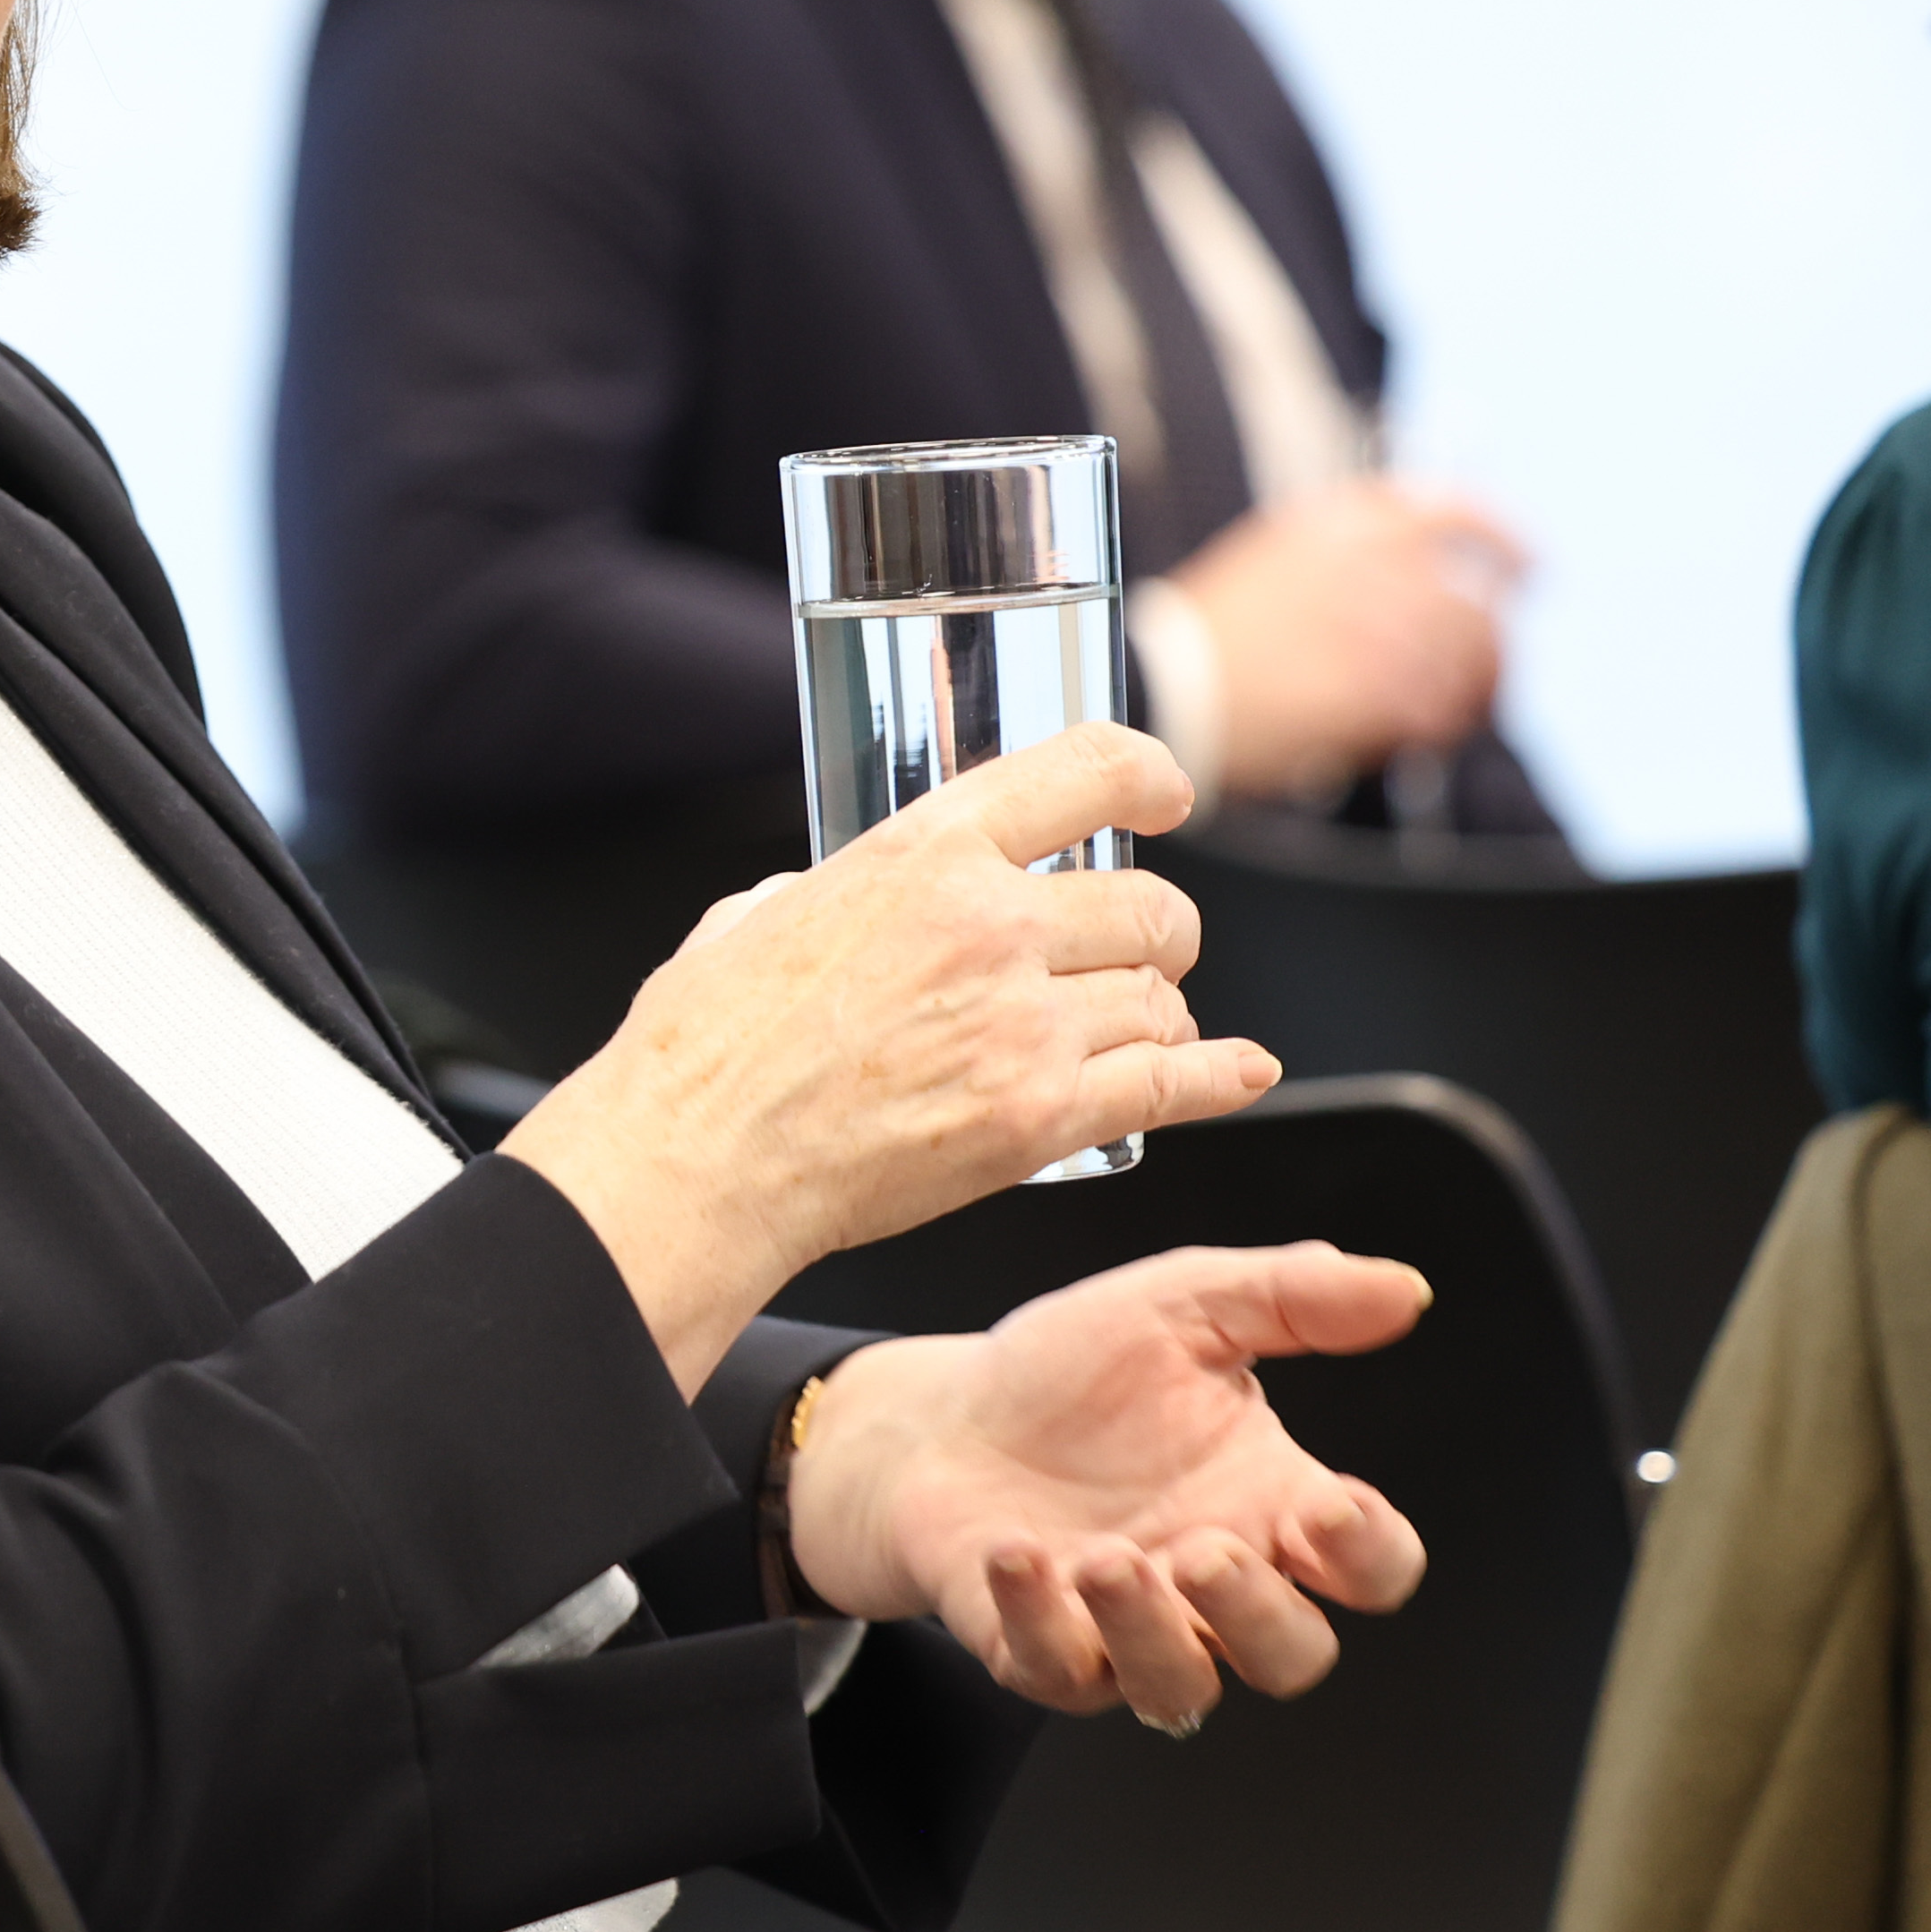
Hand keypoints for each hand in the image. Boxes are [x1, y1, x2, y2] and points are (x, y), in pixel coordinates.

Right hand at [503, 727, 1279, 1389]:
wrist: (696, 1159)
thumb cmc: (703, 1050)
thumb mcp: (756, 917)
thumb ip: (824, 894)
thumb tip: (822, 902)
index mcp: (921, 853)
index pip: (1087, 772)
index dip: (1147, 775)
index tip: (1165, 794)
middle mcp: (990, 925)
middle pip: (1151, 905)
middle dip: (1158, 930)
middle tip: (1138, 951)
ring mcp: (1023, 1023)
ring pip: (1164, 1000)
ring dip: (1159, 1014)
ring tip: (1125, 1032)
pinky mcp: (1040, 1116)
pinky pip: (1170, 1085)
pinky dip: (1215, 1078)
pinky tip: (1235, 1071)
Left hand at [787, 1244, 1434, 1726]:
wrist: (941, 1417)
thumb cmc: (1070, 1378)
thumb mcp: (1181, 1306)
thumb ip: (1292, 1296)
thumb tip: (1403, 1287)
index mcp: (1268, 1506)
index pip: (1369, 1567)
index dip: (1370, 1555)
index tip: (1334, 1508)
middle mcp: (1208, 1583)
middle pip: (1290, 1654)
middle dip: (1261, 1616)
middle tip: (1207, 1550)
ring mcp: (1126, 1628)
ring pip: (1181, 1687)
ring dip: (1152, 1633)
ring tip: (1108, 1559)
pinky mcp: (1039, 1649)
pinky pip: (1056, 1672)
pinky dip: (1037, 1622)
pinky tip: (1014, 1555)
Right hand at [1172, 480, 1523, 801]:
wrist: (1164, 688)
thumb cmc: (1212, 634)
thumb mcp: (1274, 556)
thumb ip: (1351, 550)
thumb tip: (1427, 562)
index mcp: (1338, 525)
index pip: (1452, 512)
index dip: (1502, 538)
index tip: (1526, 565)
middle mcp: (1366, 568)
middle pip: (1475, 600)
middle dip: (1493, 636)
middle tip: (1490, 659)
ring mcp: (1374, 631)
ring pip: (1470, 658)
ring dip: (1473, 683)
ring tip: (1454, 701)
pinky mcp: (1373, 693)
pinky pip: (1442, 708)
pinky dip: (1443, 721)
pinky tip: (1420, 728)